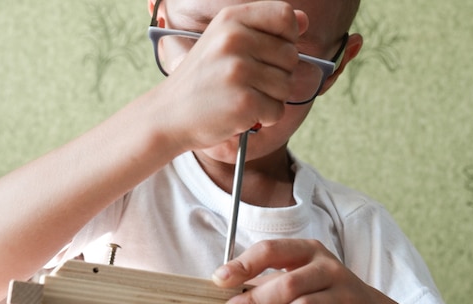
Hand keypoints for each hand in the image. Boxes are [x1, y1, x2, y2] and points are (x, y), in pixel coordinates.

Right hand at [156, 2, 308, 149]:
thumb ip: (263, 30)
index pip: (285, 16)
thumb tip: (303, 21)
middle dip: (276, 75)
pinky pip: (277, 110)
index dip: (287, 37)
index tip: (268, 53)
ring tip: (240, 98)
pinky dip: (263, 118)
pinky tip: (240, 114)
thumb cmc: (200, 82)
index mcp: (231, 19)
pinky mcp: (244, 102)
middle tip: (245, 84)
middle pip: (291, 56)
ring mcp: (239, 71)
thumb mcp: (224, 43)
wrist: (168, 115)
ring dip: (270, 99)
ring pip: (287, 86)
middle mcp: (235, 40)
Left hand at [212, 239, 392, 303]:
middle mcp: (329, 274)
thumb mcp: (303, 275)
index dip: (243, 265)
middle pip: (289, 284)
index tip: (220, 279)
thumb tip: (224, 298)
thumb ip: (269, 282)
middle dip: (255, 301)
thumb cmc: (325, 293)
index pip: (273, 250)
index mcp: (310, 253)